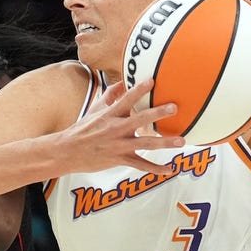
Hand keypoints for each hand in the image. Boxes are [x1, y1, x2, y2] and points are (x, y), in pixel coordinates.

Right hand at [63, 78, 183, 173]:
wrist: (68, 151)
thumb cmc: (82, 129)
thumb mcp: (95, 108)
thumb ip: (110, 94)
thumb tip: (122, 82)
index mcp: (111, 114)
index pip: (127, 98)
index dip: (139, 89)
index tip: (152, 81)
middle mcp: (117, 128)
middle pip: (140, 119)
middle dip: (158, 113)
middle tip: (174, 108)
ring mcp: (119, 145)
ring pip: (146, 143)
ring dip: (165, 142)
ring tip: (181, 141)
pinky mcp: (120, 159)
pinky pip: (141, 165)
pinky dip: (156, 169)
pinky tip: (170, 170)